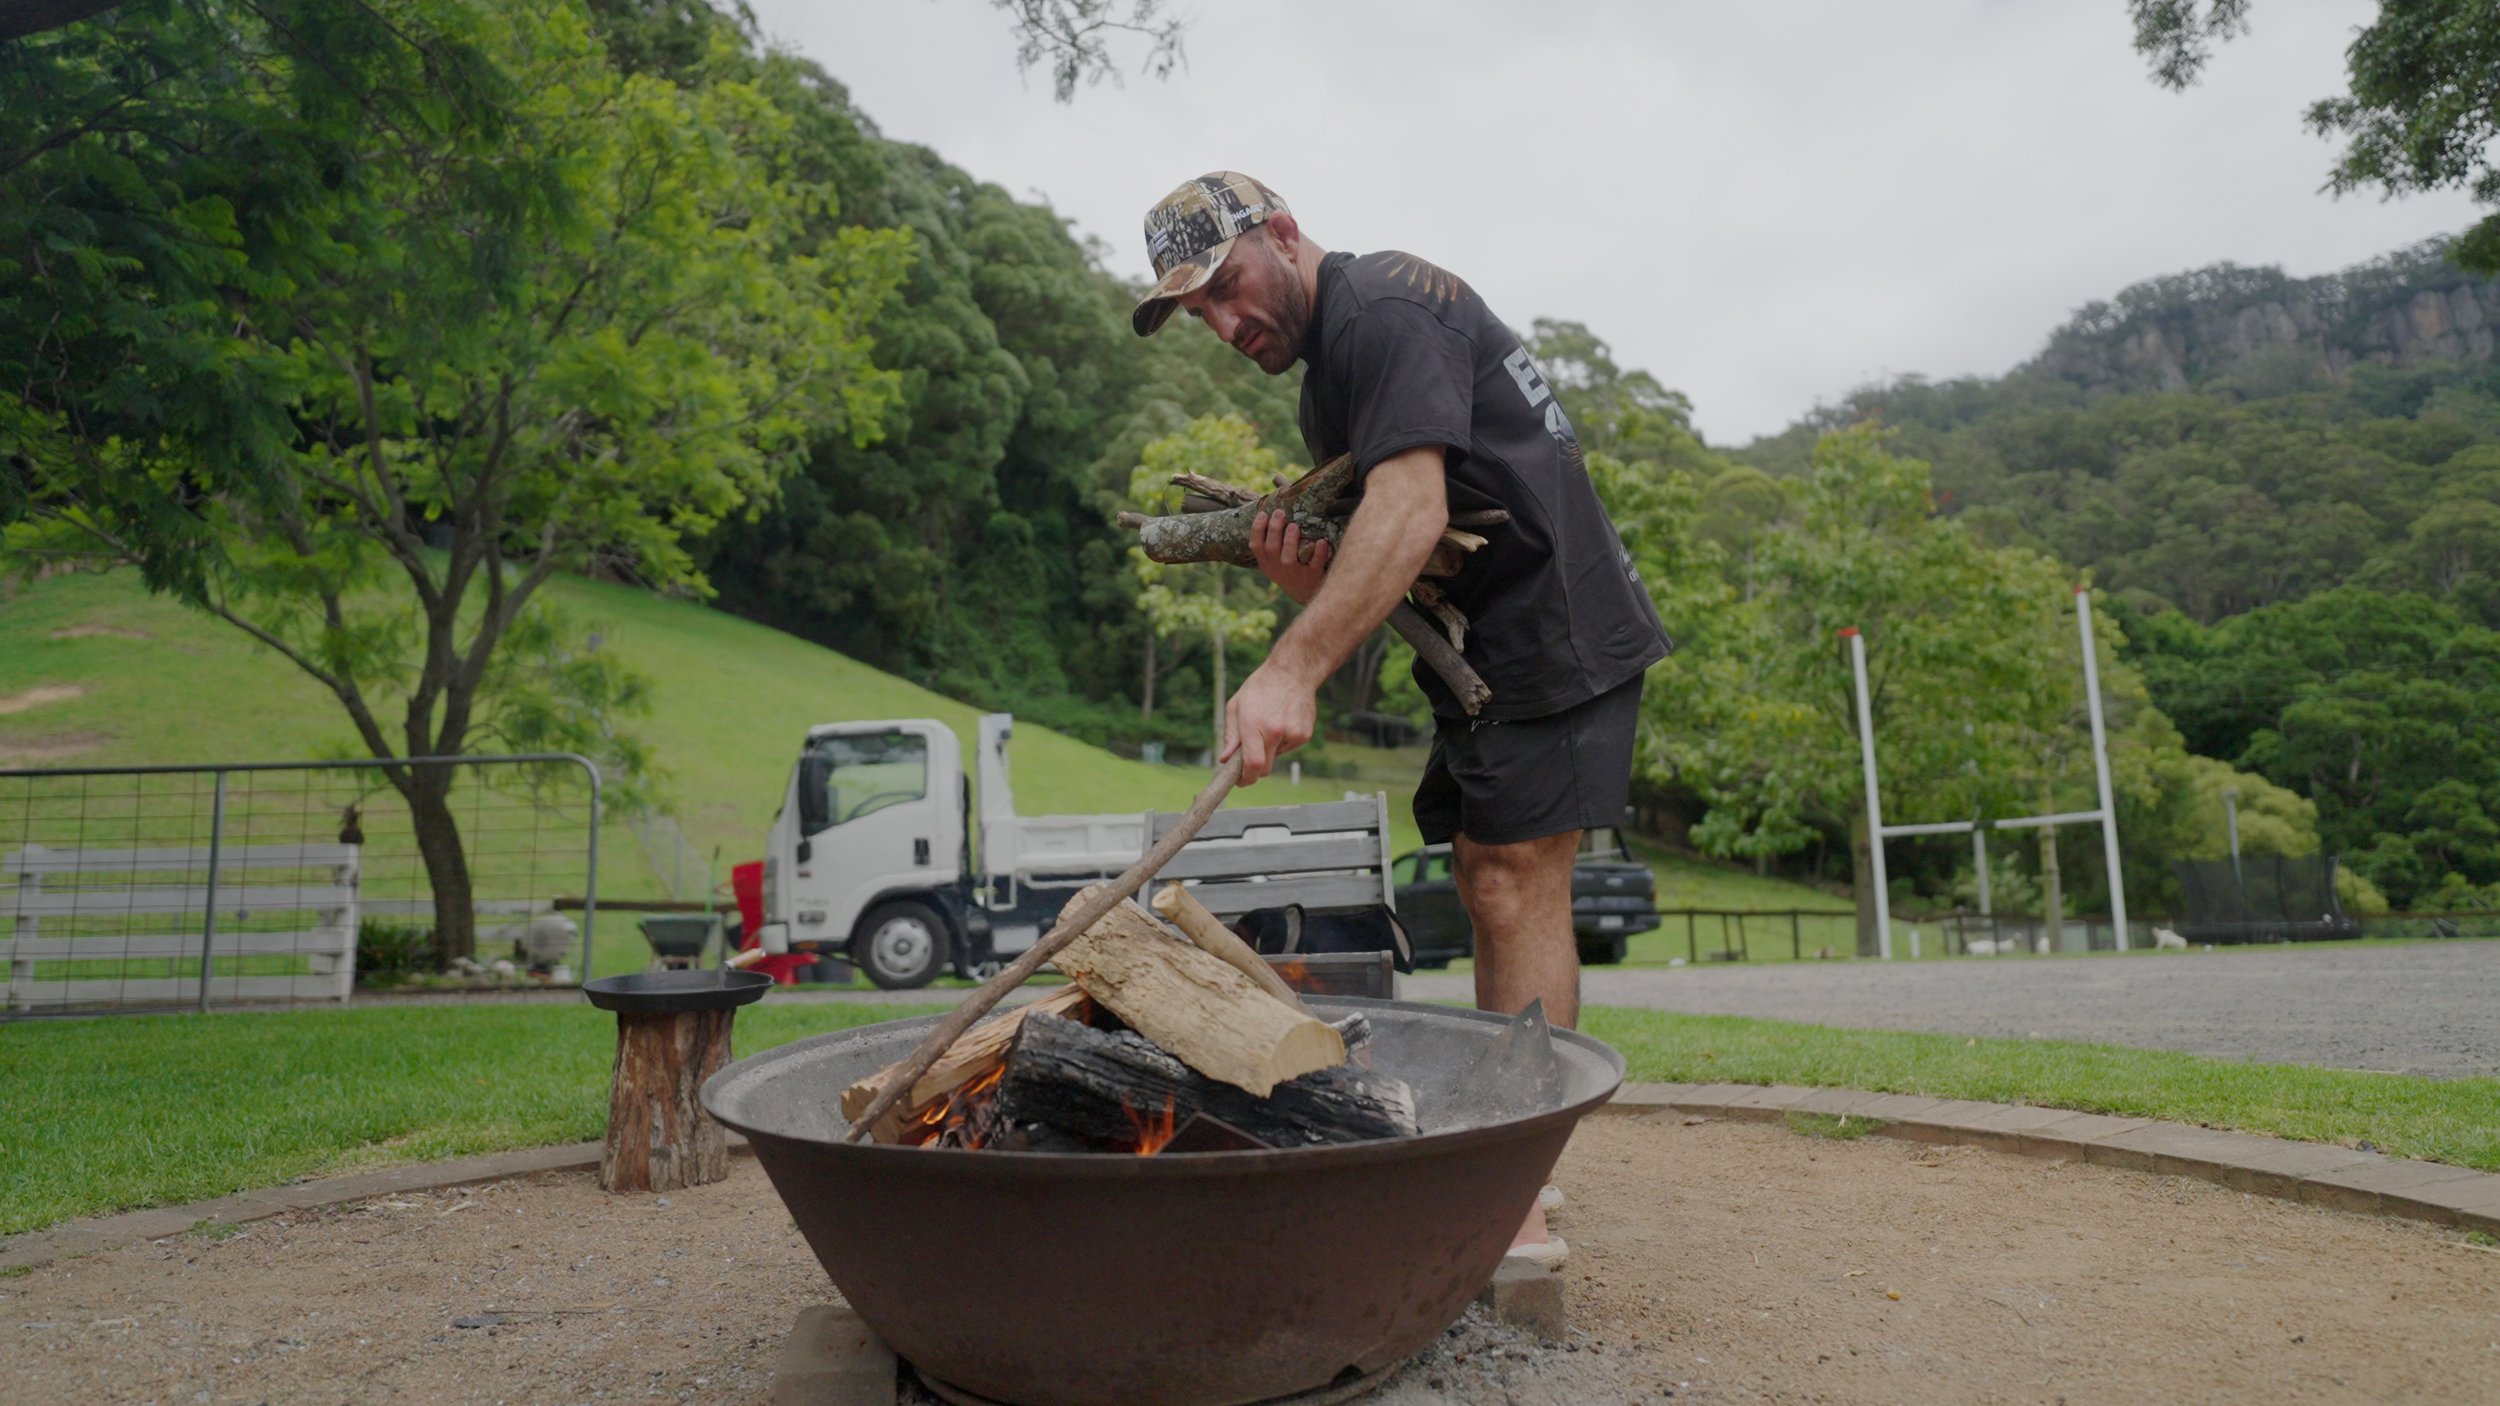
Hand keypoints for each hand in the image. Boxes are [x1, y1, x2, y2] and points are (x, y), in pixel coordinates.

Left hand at [1219, 662, 1316, 785]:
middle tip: (1249, 756)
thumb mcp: (1236, 706)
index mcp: (1254, 725)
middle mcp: (1275, 732)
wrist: (1293, 672)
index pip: (1252, 765)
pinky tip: (1282, 721)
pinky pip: (1288, 748)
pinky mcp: (1304, 735)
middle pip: (1264, 768)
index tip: (1240, 780)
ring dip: (1270, 749)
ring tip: (1270, 724)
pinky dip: (1282, 742)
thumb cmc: (1260, 687)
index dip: (1245, 778)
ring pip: (1276, 757)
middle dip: (1255, 768)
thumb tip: (1225, 759)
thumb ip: (1230, 736)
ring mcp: (1293, 735)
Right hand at [1249, 509, 1332, 605]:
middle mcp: (1278, 570)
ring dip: (1291, 541)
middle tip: (1280, 512)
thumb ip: (1273, 543)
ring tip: (1294, 525)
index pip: (1256, 546)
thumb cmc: (1291, 571)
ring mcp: (1295, 575)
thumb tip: (1273, 513)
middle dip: (1275, 529)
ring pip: (1288, 559)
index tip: (1263, 513)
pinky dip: (1318, 553)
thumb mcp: (1275, 561)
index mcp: (1267, 563)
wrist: (1308, 595)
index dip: (1257, 529)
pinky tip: (1321, 541)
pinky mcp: (1312, 577)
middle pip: (1272, 549)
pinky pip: (1314, 564)